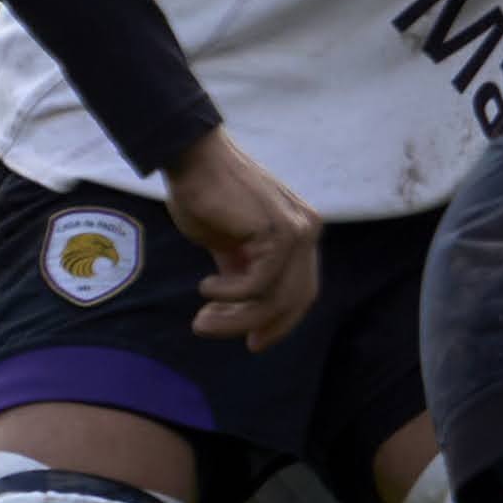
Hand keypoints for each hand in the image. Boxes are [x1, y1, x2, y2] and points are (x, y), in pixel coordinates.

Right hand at [163, 127, 324, 347]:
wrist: (194, 159)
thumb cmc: (207, 196)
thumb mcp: (228, 244)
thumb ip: (242, 270)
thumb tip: (242, 307)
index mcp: (301, 235)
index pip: (301, 291)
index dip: (280, 322)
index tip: (252, 343)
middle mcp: (308, 232)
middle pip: (295, 299)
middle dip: (258, 325)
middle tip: (212, 330)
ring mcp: (299, 230)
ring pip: (277, 297)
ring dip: (236, 318)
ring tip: (201, 321)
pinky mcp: (279, 230)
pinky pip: (260, 282)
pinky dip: (231, 294)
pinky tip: (206, 288)